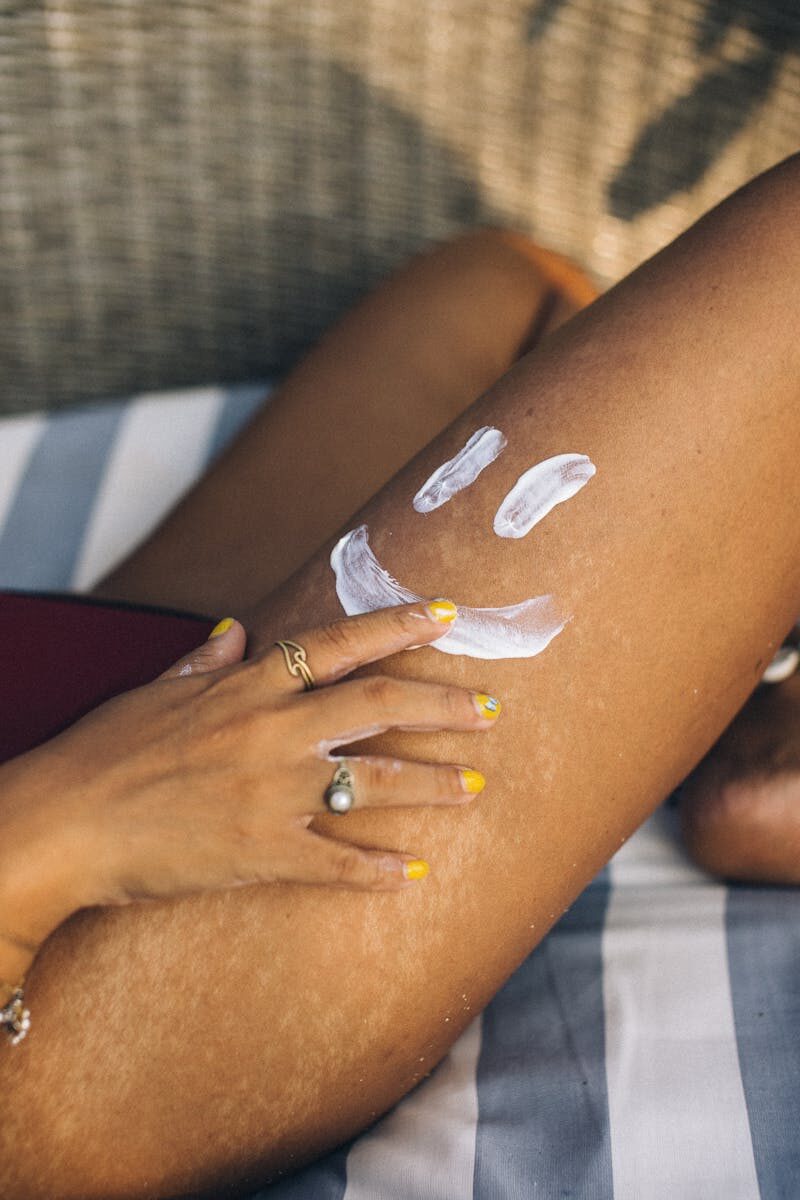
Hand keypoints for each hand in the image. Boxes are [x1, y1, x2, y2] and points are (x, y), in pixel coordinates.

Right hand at [9, 601, 499, 930]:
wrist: (65, 823)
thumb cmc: (103, 752)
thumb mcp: (153, 691)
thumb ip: (204, 660)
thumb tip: (235, 630)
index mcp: (247, 685)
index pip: (341, 643)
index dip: (400, 625)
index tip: (448, 615)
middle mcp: (272, 731)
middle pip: (381, 705)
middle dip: (445, 705)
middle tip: (491, 711)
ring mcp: (273, 794)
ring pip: (374, 783)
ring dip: (432, 784)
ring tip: (473, 787)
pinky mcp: (264, 853)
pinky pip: (337, 864)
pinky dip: (378, 872)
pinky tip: (412, 876)